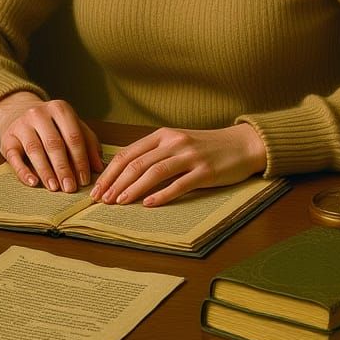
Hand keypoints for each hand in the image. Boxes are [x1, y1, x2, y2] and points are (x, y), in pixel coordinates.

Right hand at [0, 92, 103, 193]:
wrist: (17, 111)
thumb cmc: (51, 124)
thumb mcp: (71, 126)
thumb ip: (88, 143)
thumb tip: (100, 167)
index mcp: (59, 109)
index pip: (74, 136)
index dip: (80, 159)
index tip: (85, 179)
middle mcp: (39, 113)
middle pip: (54, 143)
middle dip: (63, 168)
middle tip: (70, 188)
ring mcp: (21, 125)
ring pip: (35, 150)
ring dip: (46, 171)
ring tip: (54, 188)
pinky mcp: (7, 139)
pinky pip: (14, 157)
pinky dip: (23, 171)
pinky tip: (33, 182)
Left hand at [89, 124, 266, 207]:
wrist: (242, 144)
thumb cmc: (206, 147)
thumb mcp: (177, 142)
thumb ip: (155, 153)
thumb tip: (124, 173)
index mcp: (163, 134)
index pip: (129, 153)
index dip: (110, 172)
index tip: (97, 189)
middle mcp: (174, 142)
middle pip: (137, 163)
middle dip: (116, 183)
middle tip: (102, 200)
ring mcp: (190, 156)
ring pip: (154, 172)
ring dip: (133, 189)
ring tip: (119, 203)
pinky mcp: (205, 171)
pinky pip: (179, 184)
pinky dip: (161, 195)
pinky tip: (148, 204)